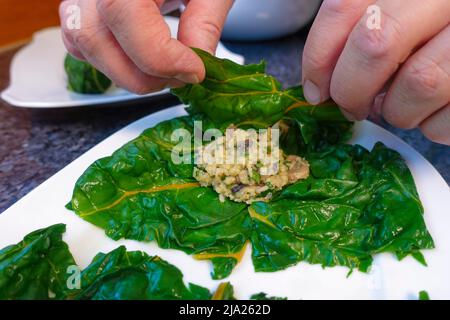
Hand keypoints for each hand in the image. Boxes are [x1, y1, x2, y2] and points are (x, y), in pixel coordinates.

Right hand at [59, 0, 233, 93]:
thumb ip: (205, 22)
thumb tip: (195, 67)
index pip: (125, 15)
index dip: (162, 57)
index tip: (195, 70)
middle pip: (95, 40)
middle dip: (146, 75)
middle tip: (184, 75)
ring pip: (84, 46)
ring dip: (129, 73)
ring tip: (167, 69)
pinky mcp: (81, 6)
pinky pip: (80, 44)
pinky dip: (112, 62)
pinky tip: (144, 58)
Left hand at [302, 0, 449, 144]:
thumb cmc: (430, 28)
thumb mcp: (394, 13)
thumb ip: (357, 31)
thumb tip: (321, 84)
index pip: (344, 8)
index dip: (318, 57)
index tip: (315, 89)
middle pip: (376, 44)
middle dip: (351, 89)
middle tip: (351, 105)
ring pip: (417, 84)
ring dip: (396, 110)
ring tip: (401, 102)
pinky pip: (447, 120)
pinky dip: (431, 126)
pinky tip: (433, 109)